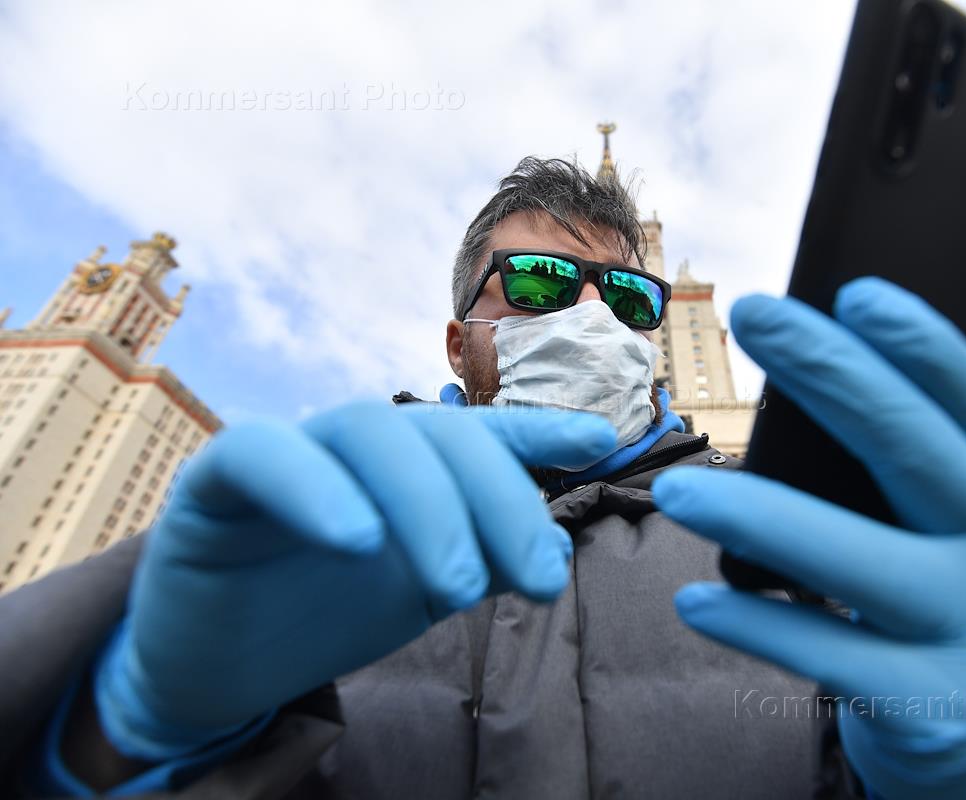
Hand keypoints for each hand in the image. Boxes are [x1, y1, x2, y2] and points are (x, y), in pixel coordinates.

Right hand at [96, 402, 615, 758]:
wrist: (219, 663)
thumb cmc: (328, 613)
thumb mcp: (424, 589)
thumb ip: (485, 559)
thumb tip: (555, 550)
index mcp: (410, 466)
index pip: (480, 434)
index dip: (541, 429)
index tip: (600, 439)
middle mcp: (356, 445)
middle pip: (437, 433)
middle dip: (498, 499)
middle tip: (536, 580)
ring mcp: (289, 448)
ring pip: (365, 428)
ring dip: (425, 500)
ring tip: (458, 586)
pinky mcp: (214, 475)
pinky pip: (263, 453)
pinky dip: (315, 487)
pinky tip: (358, 539)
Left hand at [652, 278, 965, 798]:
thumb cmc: (933, 588)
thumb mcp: (941, 520)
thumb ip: (897, 461)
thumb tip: (801, 364)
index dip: (921, 344)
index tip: (853, 292)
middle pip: (918, 451)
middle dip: (834, 375)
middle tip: (757, 315)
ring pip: (865, 562)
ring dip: (762, 517)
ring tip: (675, 493)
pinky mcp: (932, 702)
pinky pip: (830, 655)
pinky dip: (756, 624)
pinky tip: (695, 600)